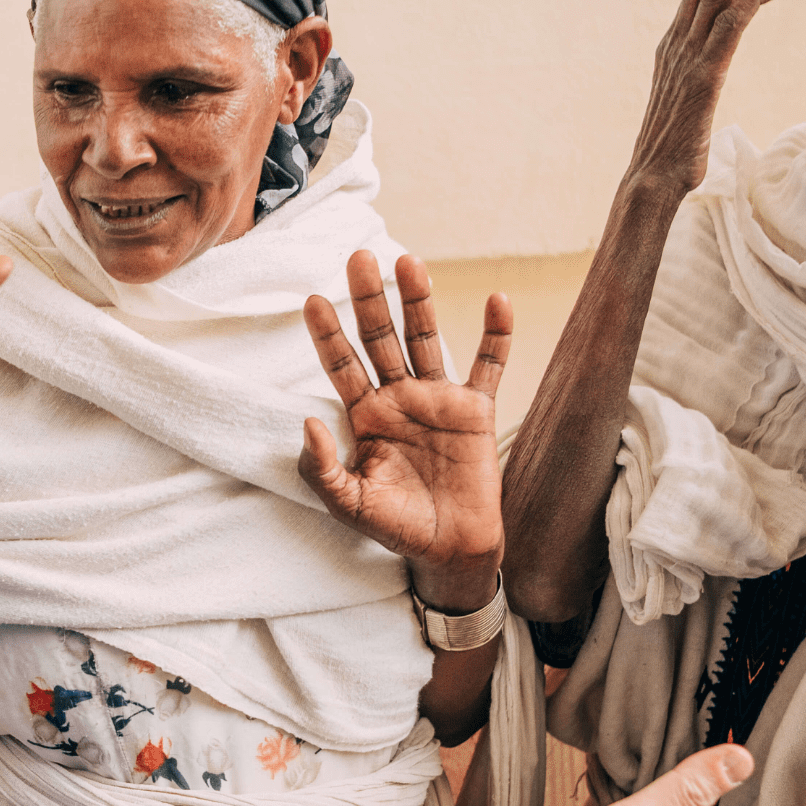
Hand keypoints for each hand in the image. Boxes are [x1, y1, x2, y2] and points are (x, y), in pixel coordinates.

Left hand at [299, 251, 510, 608]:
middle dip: (369, 300)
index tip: (311, 299)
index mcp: (365, 415)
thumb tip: (307, 421)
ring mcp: (439, 400)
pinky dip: (496, 335)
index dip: (327, 333)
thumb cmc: (395, 527)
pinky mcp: (477, 411)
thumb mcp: (347, 504)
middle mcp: (399, 397)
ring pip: (427, 339)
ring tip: (409, 261)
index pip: (341, 364)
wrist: (449, 549)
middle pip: (381, 338)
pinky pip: (488, 366)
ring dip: (419, 301)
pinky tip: (498, 300)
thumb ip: (321, 468)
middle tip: (358, 257)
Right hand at [627, 0, 784, 190]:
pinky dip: (753, 0)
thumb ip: (702, 72)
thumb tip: (717, 65)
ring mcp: (687, 57)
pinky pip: (728, 27)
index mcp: (672, 44)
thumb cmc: (674, 147)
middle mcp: (676, 42)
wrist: (652, 178)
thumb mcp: (689, 98)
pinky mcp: (704, 77)